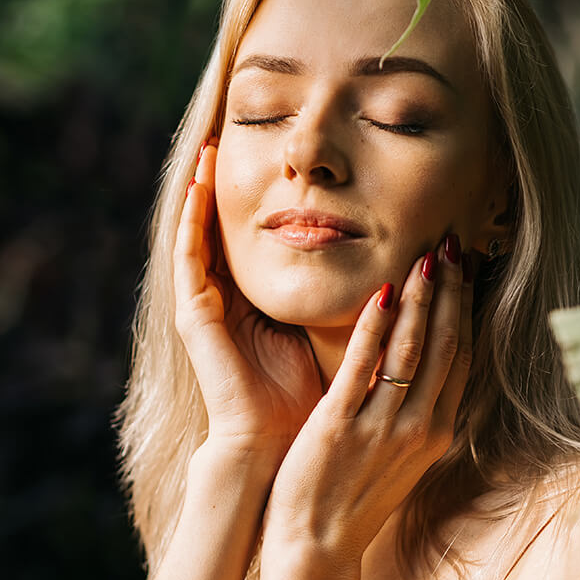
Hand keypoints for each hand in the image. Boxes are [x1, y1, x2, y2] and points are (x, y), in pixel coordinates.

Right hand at [174, 142, 323, 471]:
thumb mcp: (329, 334)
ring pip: (200, 236)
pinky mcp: (195, 317)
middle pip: (223, 230)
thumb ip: (344, 300)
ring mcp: (207, 308)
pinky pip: (188, 259)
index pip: (254, 241)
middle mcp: (227, 301)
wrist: (278, 445)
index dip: (261, 201)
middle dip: (228, 185)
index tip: (275, 160)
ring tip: (211, 146)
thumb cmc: (309, 397)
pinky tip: (196, 186)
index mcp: (256, 305)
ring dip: (203, 191)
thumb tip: (390, 268)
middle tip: (231, 134)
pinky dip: (190, 221)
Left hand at [264, 236, 473, 562]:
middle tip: (451, 246)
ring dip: (422, 299)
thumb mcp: (400, 458)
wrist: (318, 549)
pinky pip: (365, 367)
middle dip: (450, 292)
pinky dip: (377, 327)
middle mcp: (418, 428)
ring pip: (413, 350)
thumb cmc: (355, 499)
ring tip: (427, 257)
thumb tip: (424, 369)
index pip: (460, 358)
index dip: (465, 310)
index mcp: (435, 433)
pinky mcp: (340, 425)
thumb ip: (415, 414)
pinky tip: (383, 292)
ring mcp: (382, 427)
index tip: (466, 272)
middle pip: (444, 346)